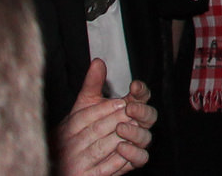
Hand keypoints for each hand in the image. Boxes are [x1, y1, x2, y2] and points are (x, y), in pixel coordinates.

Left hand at [56, 61, 154, 175]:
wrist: (70, 155)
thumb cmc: (82, 126)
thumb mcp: (85, 103)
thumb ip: (93, 84)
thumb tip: (97, 61)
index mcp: (129, 107)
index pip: (142, 96)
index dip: (141, 90)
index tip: (133, 85)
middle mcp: (136, 125)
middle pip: (150, 115)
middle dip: (142, 111)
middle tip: (129, 108)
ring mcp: (135, 143)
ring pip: (147, 137)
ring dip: (136, 132)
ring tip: (120, 128)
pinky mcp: (130, 161)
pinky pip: (141, 158)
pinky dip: (133, 153)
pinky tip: (121, 147)